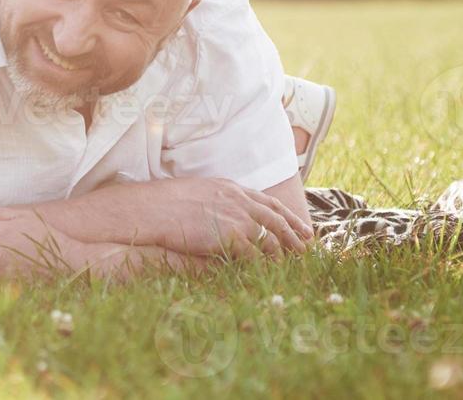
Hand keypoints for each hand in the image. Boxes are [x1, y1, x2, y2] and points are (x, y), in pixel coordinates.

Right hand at [147, 177, 312, 259]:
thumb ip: (219, 198)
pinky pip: (255, 255)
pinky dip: (264, 265)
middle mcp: (240, 201)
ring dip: (283, 254)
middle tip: (306, 247)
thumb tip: (225, 209)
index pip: (268, 202)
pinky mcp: (231, 237)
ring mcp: (237, 218)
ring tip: (291, 265)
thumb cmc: (168, 202)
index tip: (300, 226)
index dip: (287, 215)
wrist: (155, 209)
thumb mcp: (200, 190)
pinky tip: (269, 273)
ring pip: (270, 239)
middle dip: (294, 235)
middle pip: (276, 220)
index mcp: (233, 189)